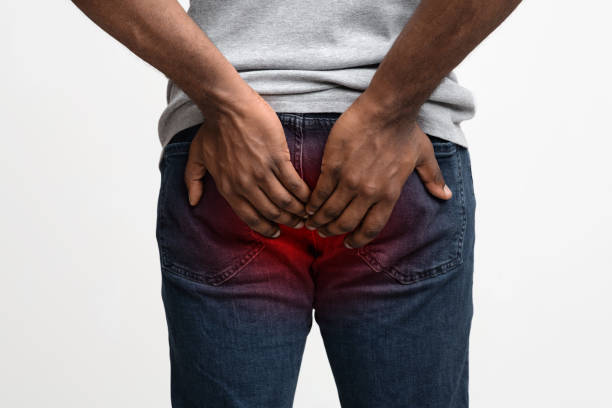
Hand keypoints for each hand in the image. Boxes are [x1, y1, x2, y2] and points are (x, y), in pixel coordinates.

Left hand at [184, 87, 310, 237]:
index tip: (276, 231)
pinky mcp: (277, 158)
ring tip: (306, 212)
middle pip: (271, 212)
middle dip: (286, 221)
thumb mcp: (196, 156)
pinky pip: (293, 183)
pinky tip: (309, 196)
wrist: (228, 106)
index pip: (250, 218)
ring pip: (284, 201)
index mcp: (228, 188)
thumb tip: (192, 201)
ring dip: (298, 210)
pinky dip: (303, 193)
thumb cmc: (213, 128)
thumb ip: (192, 180)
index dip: (266, 228)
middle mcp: (245, 185)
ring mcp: (262, 172)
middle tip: (297, 222)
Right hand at [304, 96, 452, 247]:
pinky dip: (313, 203)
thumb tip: (445, 195)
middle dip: (332, 231)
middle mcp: (369, 193)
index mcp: (389, 194)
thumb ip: (432, 178)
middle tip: (323, 232)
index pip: (371, 228)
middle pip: (345, 223)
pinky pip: (320, 192)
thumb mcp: (424, 156)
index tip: (348, 242)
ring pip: (330, 210)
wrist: (386, 110)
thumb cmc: (405, 130)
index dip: (357, 239)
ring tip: (311, 222)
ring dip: (319, 220)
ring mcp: (349, 181)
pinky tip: (308, 206)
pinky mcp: (333, 166)